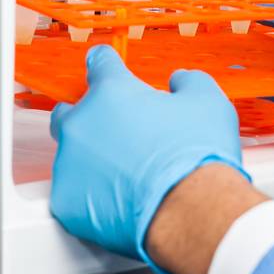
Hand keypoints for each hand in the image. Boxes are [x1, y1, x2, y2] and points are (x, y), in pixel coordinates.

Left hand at [50, 45, 246, 266]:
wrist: (191, 210)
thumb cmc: (197, 155)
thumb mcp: (207, 101)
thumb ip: (188, 82)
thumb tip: (180, 81)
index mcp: (112, 92)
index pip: (99, 63)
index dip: (106, 63)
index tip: (106, 66)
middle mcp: (82, 123)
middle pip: (68, 111)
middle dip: (88, 117)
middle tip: (116, 130)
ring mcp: (69, 164)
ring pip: (70, 155)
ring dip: (92, 159)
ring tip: (125, 174)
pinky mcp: (66, 201)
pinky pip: (72, 192)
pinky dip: (91, 195)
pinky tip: (118, 200)